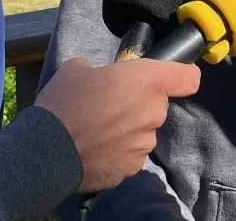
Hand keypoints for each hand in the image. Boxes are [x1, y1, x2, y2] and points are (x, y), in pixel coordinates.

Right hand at [35, 57, 200, 192]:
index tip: (174, 77)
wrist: (46, 150)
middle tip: (111, 105)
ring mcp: (145, 143)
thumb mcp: (78, 68)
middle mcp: (153, 111)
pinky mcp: (133, 167)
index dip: (183, 75)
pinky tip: (97, 149)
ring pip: (144, 131)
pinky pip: (132, 153)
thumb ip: (102, 70)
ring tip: (99, 130)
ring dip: (129, 129)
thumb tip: (100, 77)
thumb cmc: (64, 102)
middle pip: (158, 105)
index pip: (188, 78)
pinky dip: (119, 151)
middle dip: (140, 104)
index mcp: (147, 81)